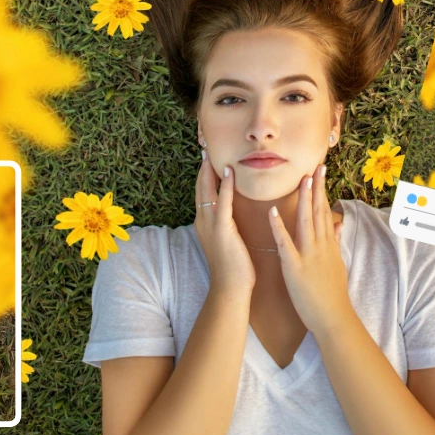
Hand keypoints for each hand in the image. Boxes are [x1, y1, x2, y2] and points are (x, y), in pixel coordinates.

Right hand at [194, 150, 254, 296]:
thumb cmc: (234, 267)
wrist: (231, 288)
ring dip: (209, 170)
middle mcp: (203, 221)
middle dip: (202, 167)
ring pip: (206, 191)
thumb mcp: (227, 240)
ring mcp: (210, 225)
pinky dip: (224, 185)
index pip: (202, 192)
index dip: (204, 174)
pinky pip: (222, 202)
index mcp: (205, 223)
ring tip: (210, 152)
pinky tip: (227, 171)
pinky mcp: (222, 230)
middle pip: (200, 187)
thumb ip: (227, 224)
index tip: (207, 157)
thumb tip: (233, 211)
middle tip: (204, 146)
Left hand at [268, 164, 352, 335]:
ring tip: (301, 180)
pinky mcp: (295, 267)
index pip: (325, 212)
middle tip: (315, 166)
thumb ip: (337, 242)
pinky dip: (278, 227)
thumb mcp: (338, 264)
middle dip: (316, 188)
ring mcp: (308, 255)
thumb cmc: (333, 293)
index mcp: (329, 244)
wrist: (334, 317)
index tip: (320, 173)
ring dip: (303, 200)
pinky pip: (285, 243)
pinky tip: (272, 212)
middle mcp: (320, 245)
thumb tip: (341, 224)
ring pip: (305, 222)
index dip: (322, 191)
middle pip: (318, 211)